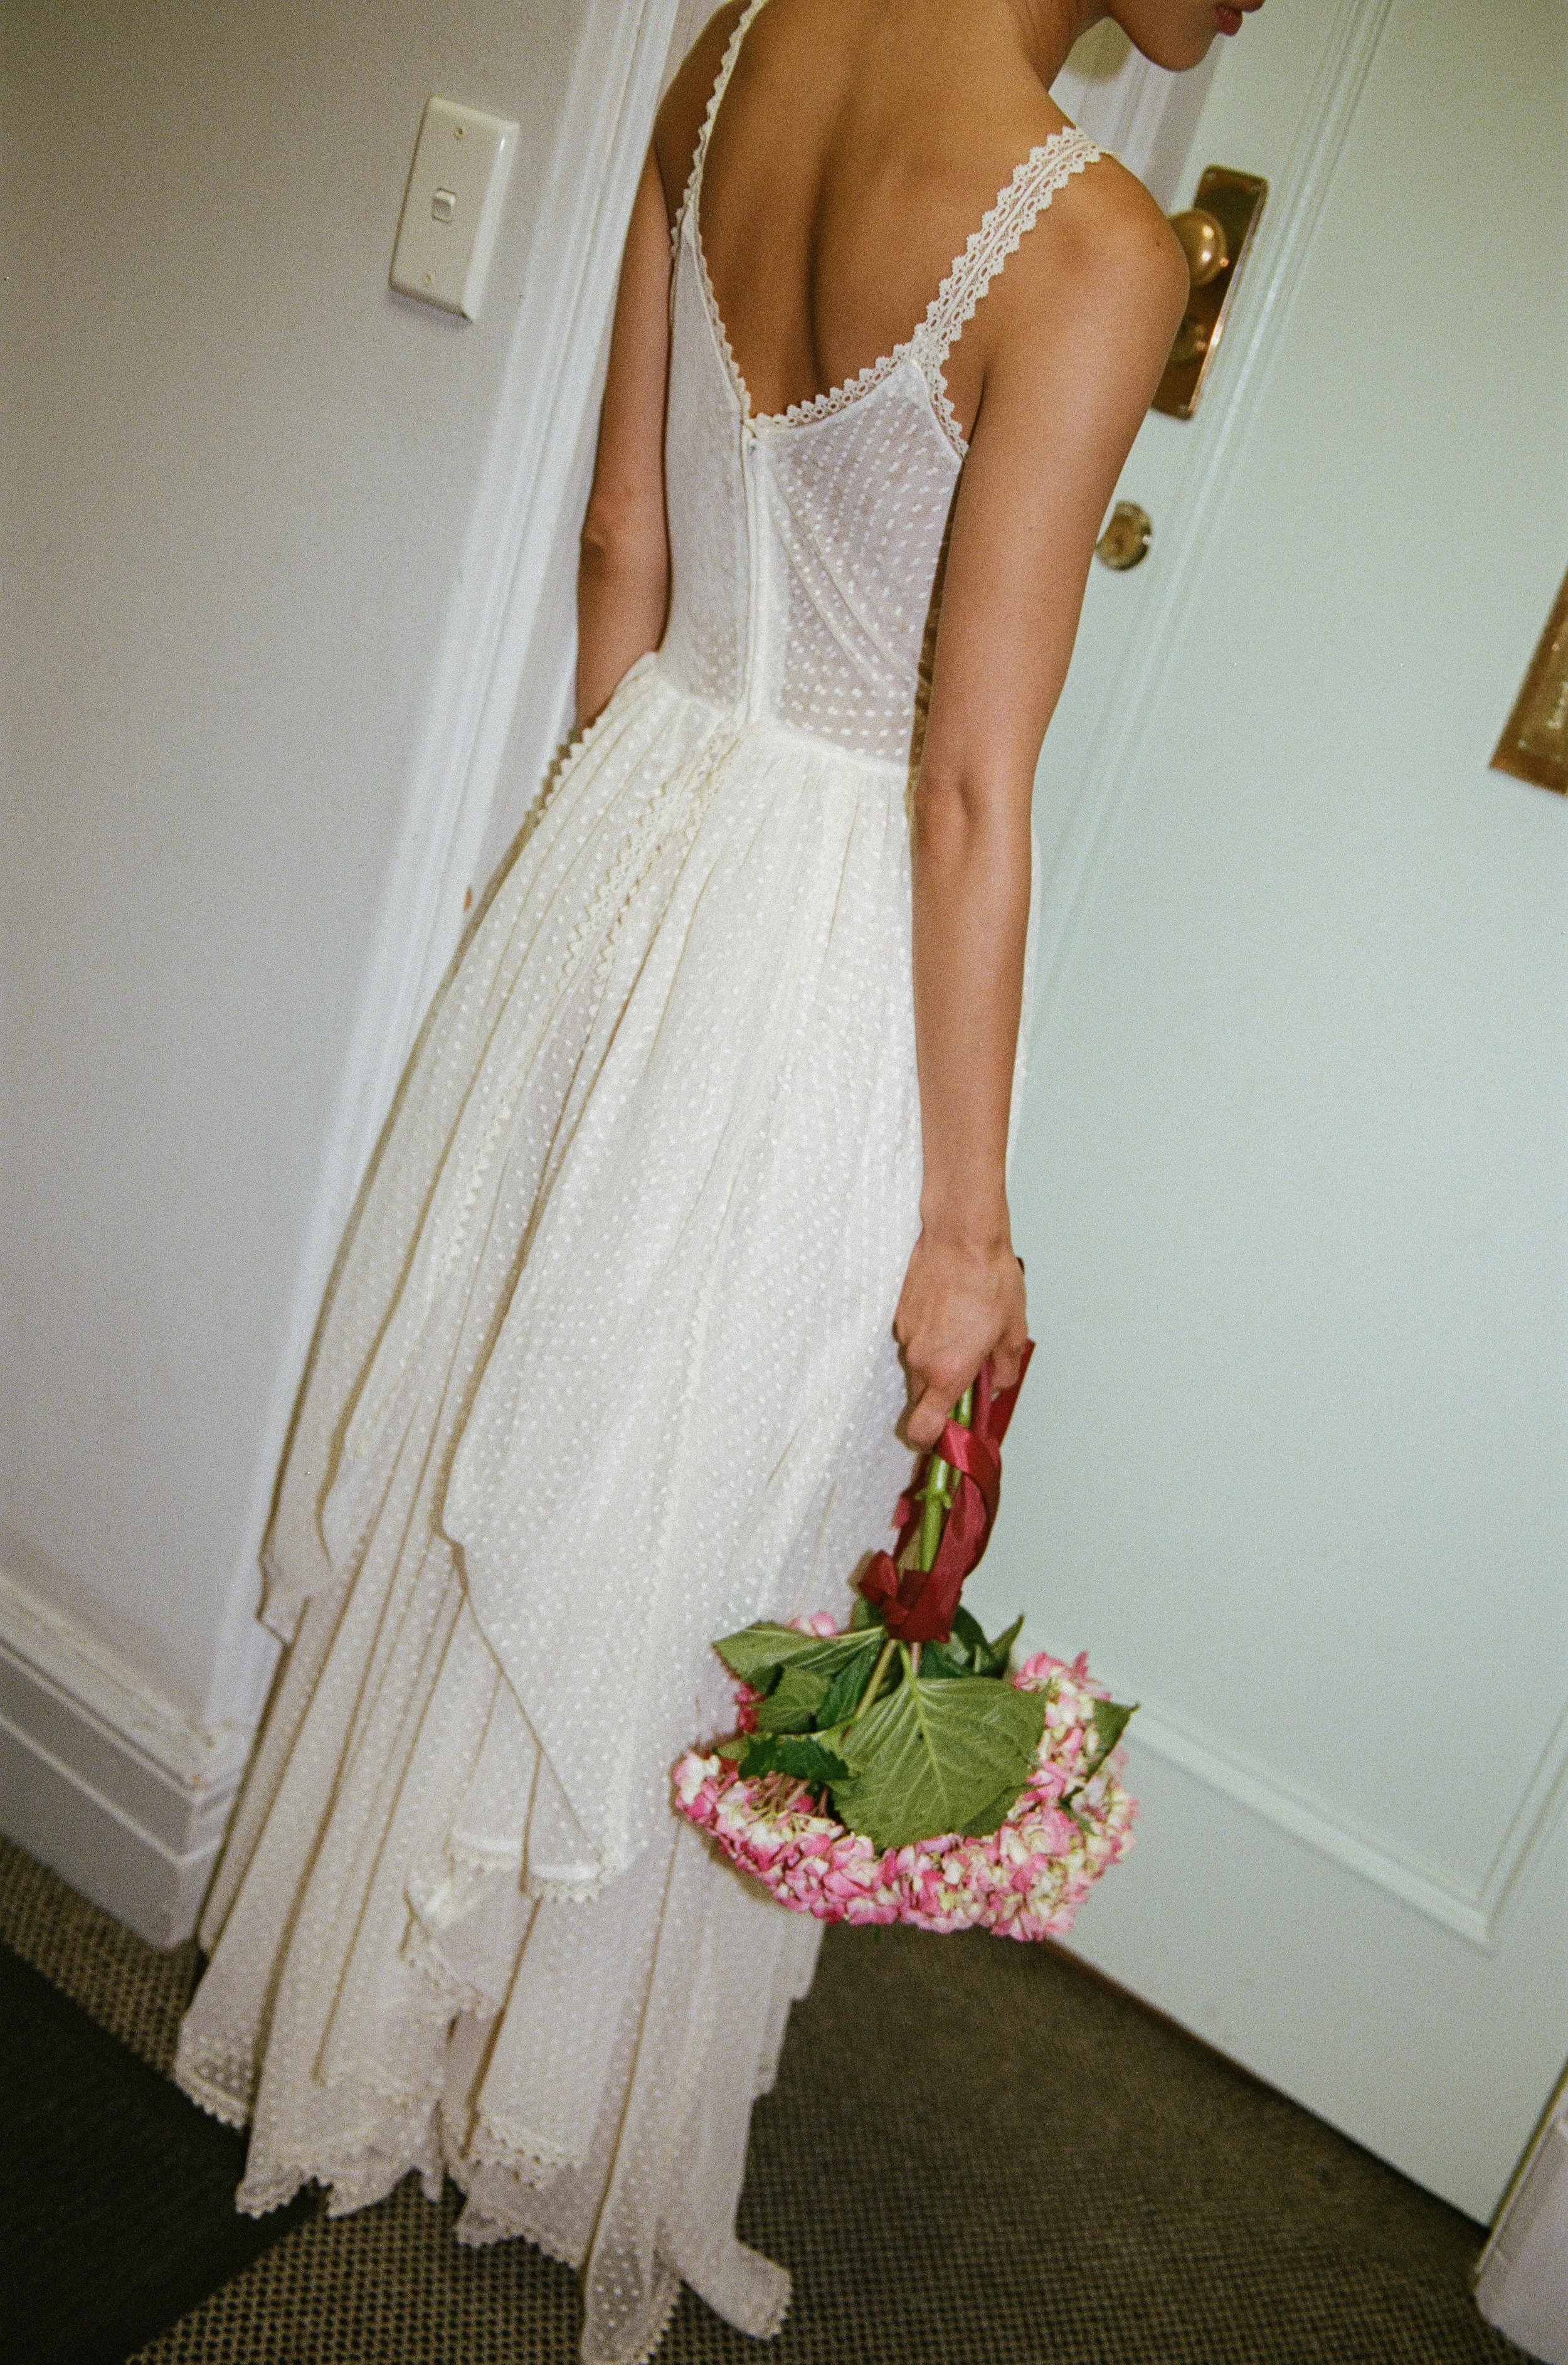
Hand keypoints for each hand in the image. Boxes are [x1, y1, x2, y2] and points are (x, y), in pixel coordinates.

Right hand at [893, 1225, 1027, 1448]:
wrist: (960, 1234)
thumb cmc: (988, 1277)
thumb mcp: (1013, 1329)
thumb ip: (1004, 1367)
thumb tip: (997, 1382)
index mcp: (948, 1371)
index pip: (923, 1428)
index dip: (930, 1441)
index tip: (943, 1439)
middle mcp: (920, 1358)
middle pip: (921, 1397)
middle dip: (941, 1392)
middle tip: (969, 1369)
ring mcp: (905, 1334)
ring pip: (918, 1364)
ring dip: (937, 1358)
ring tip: (963, 1327)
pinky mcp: (899, 1313)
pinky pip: (913, 1336)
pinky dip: (929, 1333)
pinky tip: (949, 1308)